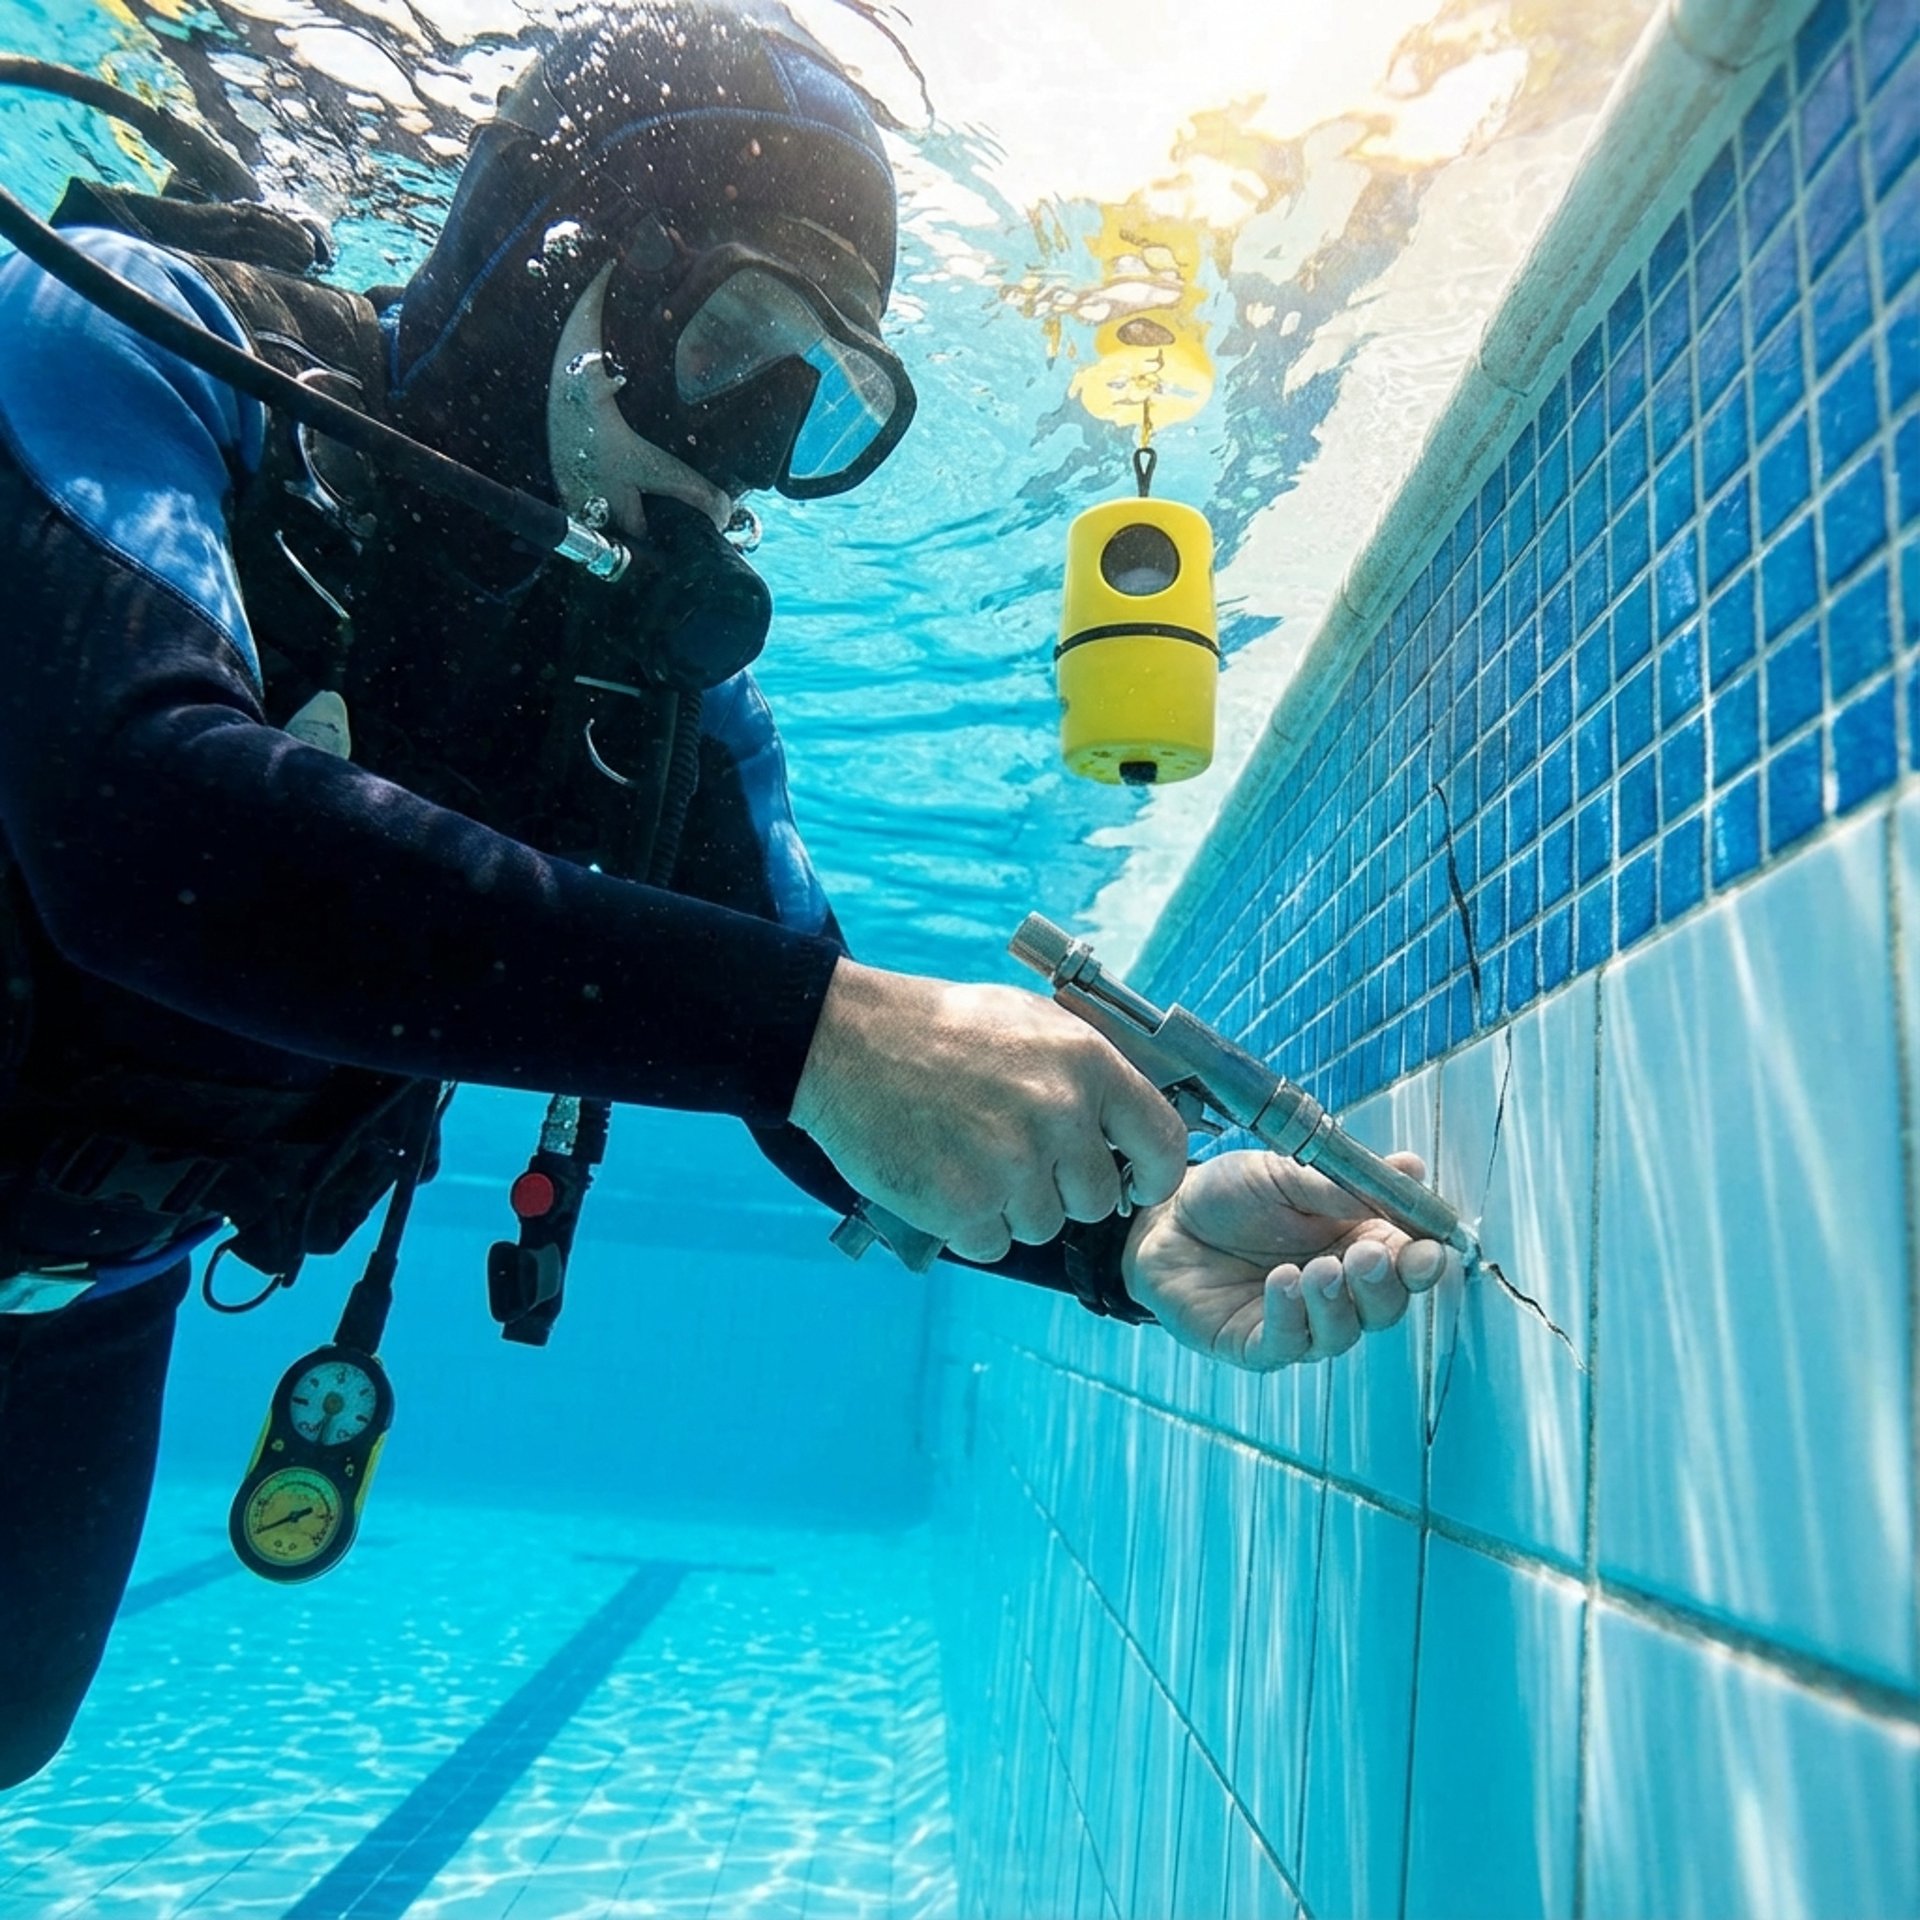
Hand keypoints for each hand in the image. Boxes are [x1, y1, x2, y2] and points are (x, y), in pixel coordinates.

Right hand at [791, 958, 1187, 1263]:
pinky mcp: (962, 1204)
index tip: (1140, 1183)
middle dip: (1062, 1190)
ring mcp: (1010, 1164)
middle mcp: (1058, 1115)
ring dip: (1010, 1207)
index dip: (1155, 1173)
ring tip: (969, 1156)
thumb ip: (1090, 1071)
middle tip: (1014, 1156)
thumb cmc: (941, 1028)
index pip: (1162, 1143)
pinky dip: (968, 1225)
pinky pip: (991, 1244)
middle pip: (1098, 1200)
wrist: (848, 1042)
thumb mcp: (1032, 1020)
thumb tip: (1133, 1121)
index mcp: (1086, 1064)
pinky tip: (943, 1177)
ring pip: (1042, 1226)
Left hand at [1122, 1149, 1459, 1370]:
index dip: (1422, 1261)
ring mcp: (1299, 1322)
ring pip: (1340, 1333)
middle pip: (1383, 1307)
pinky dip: (1291, 1318)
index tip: (1430, 1250)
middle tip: (1366, 1257)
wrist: (1163, 1216)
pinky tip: (1282, 1283)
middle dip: (1384, 1286)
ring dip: (1337, 1304)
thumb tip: (1412, 1168)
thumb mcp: (1287, 1174)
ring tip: (1319, 1270)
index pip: (1406, 1263)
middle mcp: (1337, 1290)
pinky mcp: (1256, 1344)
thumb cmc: (1230, 1194)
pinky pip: (1286, 1345)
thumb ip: (1345, 1181)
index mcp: (1357, 1243)